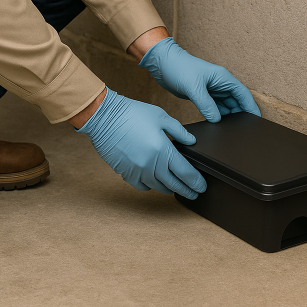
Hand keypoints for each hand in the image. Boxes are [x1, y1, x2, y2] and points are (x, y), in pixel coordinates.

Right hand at [76, 88, 206, 198]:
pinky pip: (142, 186)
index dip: (196, 182)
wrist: (104, 117)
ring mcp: (138, 171)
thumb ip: (179, 131)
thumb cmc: (132, 113)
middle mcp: (152, 165)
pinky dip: (151, 186)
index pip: (186, 173)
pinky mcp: (125, 173)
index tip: (202, 187)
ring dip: (170, 189)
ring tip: (176, 188)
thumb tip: (191, 141)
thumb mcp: (161, 117)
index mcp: (163, 150)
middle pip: (174, 184)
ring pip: (159, 187)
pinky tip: (155, 182)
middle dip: (187, 190)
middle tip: (195, 193)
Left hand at [139, 37, 260, 122]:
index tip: (257, 120)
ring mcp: (212, 90)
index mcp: (223, 78)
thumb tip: (217, 120)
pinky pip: (215, 108)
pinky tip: (217, 125)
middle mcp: (220, 84)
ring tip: (230, 130)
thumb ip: (206, 104)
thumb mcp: (193, 87)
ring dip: (228, 117)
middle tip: (243, 131)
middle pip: (237, 102)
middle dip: (241, 115)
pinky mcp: (203, 95)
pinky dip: (217, 116)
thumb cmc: (179, 67)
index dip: (251, 107)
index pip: (243, 94)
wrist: (163, 64)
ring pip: (226, 106)